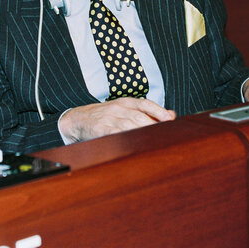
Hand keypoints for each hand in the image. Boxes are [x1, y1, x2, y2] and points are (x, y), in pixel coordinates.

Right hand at [59, 98, 175, 143]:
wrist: (78, 119)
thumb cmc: (104, 117)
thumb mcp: (123, 110)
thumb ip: (145, 112)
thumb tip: (170, 115)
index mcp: (125, 102)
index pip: (146, 104)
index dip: (159, 111)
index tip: (171, 119)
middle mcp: (119, 108)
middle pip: (140, 116)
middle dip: (154, 126)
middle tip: (167, 135)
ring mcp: (110, 118)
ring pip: (130, 125)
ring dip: (144, 134)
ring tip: (155, 142)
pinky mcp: (102, 129)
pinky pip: (117, 134)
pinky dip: (128, 138)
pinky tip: (136, 145)